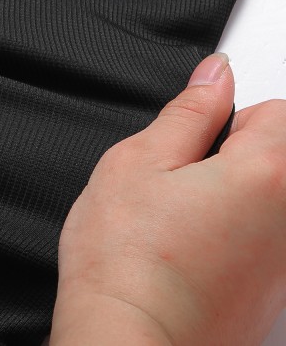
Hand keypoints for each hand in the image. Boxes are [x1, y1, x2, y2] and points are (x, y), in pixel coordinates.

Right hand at [50, 53, 285, 344]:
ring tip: (181, 227)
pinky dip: (235, 244)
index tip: (192, 144)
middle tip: (179, 187)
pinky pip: (262, 248)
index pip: (275, 110)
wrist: (126, 342)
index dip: (225, 120)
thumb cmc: (125, 262)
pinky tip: (191, 259)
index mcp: (267, 174)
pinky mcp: (274, 299)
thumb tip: (216, 76)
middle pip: (278, 158)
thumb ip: (188, 112)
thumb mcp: (138, 162)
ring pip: (268, 205)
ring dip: (235, 204)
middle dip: (234, 160)